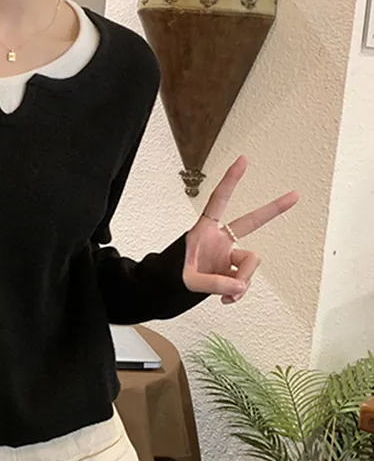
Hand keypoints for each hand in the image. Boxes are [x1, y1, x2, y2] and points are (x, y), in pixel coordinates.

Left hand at [183, 157, 299, 303]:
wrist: (167, 290)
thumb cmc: (170, 277)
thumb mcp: (188, 280)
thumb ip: (213, 284)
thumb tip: (240, 288)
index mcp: (204, 232)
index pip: (218, 201)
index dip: (230, 181)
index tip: (243, 160)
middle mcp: (219, 240)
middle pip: (250, 223)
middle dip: (273, 210)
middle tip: (295, 195)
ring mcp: (228, 256)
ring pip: (250, 264)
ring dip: (242, 281)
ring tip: (226, 293)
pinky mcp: (232, 271)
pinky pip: (245, 281)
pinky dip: (238, 292)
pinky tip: (226, 300)